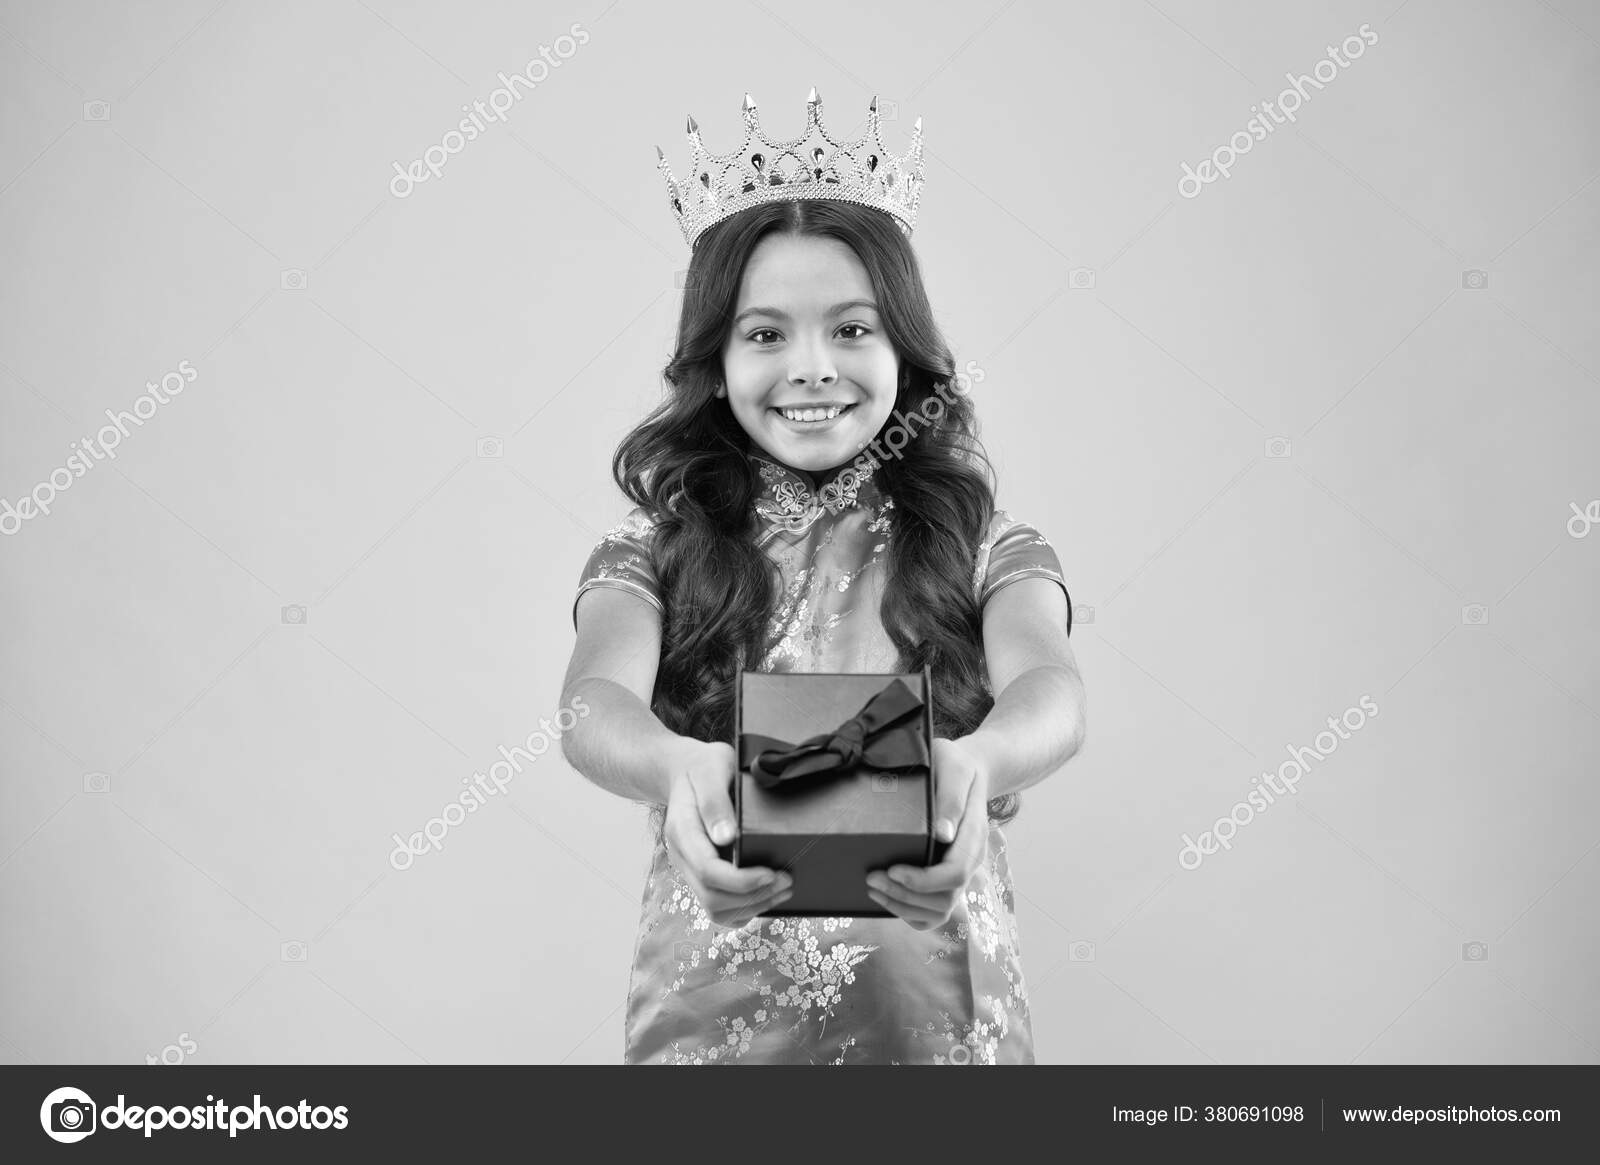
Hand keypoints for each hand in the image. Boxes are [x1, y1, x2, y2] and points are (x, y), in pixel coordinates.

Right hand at [663, 739, 792, 926]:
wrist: (684, 770)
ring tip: (783, 890)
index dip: (742, 880)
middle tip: (787, 881)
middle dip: (753, 897)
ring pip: (715, 910)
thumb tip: (726, 837)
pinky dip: (745, 909)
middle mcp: (683, 857)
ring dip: (752, 907)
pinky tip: (767, 894)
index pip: (708, 870)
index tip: (772, 873)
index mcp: (682, 832)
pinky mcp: (702, 875)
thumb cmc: (702, 767)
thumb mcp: (710, 769)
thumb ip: (715, 801)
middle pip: (712, 898)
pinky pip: (720, 908)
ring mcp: (691, 869)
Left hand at [865, 737, 989, 929]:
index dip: (924, 880)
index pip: (955, 873)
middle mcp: (970, 859)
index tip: (893, 869)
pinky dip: (908, 912)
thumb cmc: (954, 764)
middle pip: (946, 898)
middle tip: (871, 878)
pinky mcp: (946, 877)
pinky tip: (885, 896)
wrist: (965, 770)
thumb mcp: (954, 767)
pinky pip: (932, 911)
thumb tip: (942, 834)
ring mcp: (959, 872)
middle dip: (905, 896)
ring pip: (939, 911)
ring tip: (872, 888)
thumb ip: (950, 798)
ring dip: (903, 906)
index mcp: (973, 835)